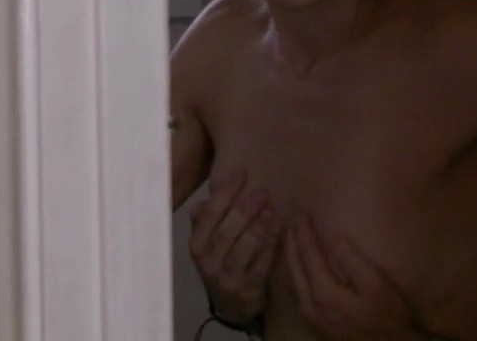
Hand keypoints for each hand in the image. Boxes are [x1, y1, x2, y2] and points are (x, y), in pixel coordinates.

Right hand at [188, 168, 279, 323]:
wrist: (233, 305)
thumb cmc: (223, 262)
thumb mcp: (210, 243)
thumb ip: (207, 220)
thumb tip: (203, 201)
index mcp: (197, 244)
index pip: (208, 215)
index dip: (225, 192)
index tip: (242, 172)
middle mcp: (208, 262)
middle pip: (224, 233)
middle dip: (243, 211)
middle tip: (262, 192)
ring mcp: (227, 278)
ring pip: (241, 251)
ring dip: (257, 229)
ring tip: (271, 211)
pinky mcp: (247, 290)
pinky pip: (259, 267)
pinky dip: (268, 250)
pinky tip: (278, 235)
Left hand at [283, 214, 426, 340]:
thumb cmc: (388, 317)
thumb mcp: (376, 286)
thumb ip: (353, 261)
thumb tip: (334, 236)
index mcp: (324, 293)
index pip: (309, 256)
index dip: (304, 235)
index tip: (301, 215)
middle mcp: (311, 304)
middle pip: (295, 266)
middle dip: (292, 242)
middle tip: (292, 220)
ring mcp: (311, 315)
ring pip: (293, 279)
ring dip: (290, 256)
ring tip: (290, 237)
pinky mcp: (314, 321)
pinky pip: (296, 289)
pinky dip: (293, 271)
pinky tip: (296, 264)